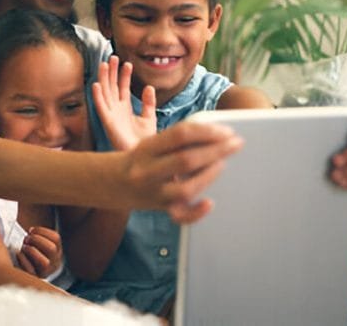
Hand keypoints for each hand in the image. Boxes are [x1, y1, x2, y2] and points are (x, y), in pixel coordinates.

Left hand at [16, 226, 62, 278]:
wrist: (24, 273)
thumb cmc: (29, 252)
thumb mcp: (36, 242)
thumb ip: (34, 232)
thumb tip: (19, 212)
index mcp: (57, 251)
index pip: (56, 238)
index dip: (42, 231)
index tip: (30, 230)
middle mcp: (54, 262)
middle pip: (51, 248)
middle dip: (36, 240)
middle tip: (26, 238)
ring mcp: (46, 272)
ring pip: (44, 262)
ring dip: (32, 251)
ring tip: (24, 247)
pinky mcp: (35, 279)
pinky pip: (31, 271)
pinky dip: (23, 260)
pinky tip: (19, 254)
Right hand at [92, 56, 156, 150]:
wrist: (144, 156)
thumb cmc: (144, 141)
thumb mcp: (149, 118)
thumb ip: (148, 103)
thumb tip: (148, 87)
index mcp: (125, 108)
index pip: (123, 88)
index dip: (124, 75)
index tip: (127, 63)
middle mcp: (116, 110)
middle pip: (111, 87)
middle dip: (111, 72)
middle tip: (113, 57)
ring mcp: (111, 115)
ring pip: (105, 93)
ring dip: (103, 79)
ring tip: (104, 64)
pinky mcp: (108, 122)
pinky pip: (100, 107)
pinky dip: (97, 96)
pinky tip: (96, 85)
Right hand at [120, 121, 242, 223]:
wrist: (110, 182)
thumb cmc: (139, 159)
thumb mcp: (150, 143)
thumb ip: (176, 141)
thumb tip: (215, 137)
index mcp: (146, 148)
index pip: (180, 135)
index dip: (207, 131)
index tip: (226, 131)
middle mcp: (147, 170)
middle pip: (186, 159)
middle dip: (216, 151)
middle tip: (236, 144)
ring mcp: (153, 192)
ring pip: (186, 188)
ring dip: (209, 175)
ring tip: (223, 164)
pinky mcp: (159, 208)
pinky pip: (179, 215)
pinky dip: (196, 212)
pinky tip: (209, 203)